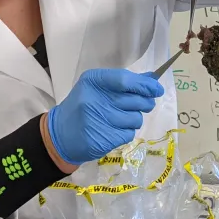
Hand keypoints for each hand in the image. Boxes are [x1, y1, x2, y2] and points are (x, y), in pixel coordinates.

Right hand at [46, 69, 164, 165]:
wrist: (60, 135)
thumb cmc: (83, 106)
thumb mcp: (97, 88)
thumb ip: (124, 83)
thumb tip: (152, 80)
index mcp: (93, 81)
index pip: (126, 80)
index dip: (145, 85)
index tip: (157, 89)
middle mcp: (95, 99)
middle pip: (136, 100)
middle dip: (145, 103)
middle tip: (143, 105)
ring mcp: (99, 120)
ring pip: (136, 118)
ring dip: (133, 119)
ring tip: (119, 119)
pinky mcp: (104, 139)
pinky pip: (129, 133)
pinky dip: (126, 132)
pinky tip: (113, 130)